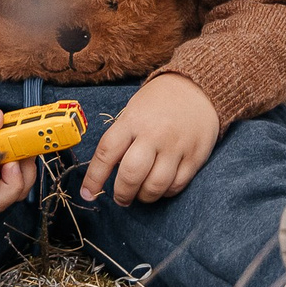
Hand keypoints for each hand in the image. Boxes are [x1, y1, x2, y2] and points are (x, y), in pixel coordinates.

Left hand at [79, 74, 217, 205]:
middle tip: (121, 198)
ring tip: (141, 194)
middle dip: (122, 194)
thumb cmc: (159, 102)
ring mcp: (176, 146)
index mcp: (133, 121)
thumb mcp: (133, 110)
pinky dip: (165, 192)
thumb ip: (122, 138)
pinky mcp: (195, 156)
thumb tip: (107, 172)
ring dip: (144, 197)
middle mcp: (154, 134)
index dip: (94, 178)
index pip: (107, 153)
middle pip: (131, 175)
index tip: (87, 194)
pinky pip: (177, 185)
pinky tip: (161, 186)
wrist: (198, 88)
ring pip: (155, 185)